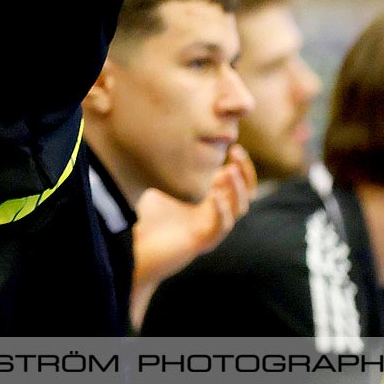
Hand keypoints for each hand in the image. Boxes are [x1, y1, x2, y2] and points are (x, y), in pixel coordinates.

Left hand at [130, 145, 258, 324]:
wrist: (137, 247)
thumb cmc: (148, 216)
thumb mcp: (165, 183)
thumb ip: (176, 166)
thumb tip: (178, 137)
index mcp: (211, 198)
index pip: (239, 181)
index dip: (242, 165)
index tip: (233, 146)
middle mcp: (216, 213)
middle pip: (246, 193)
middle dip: (245, 172)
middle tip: (237, 152)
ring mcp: (212, 228)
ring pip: (239, 209)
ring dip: (237, 189)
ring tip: (229, 172)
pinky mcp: (204, 242)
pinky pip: (222, 227)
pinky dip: (222, 211)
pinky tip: (215, 196)